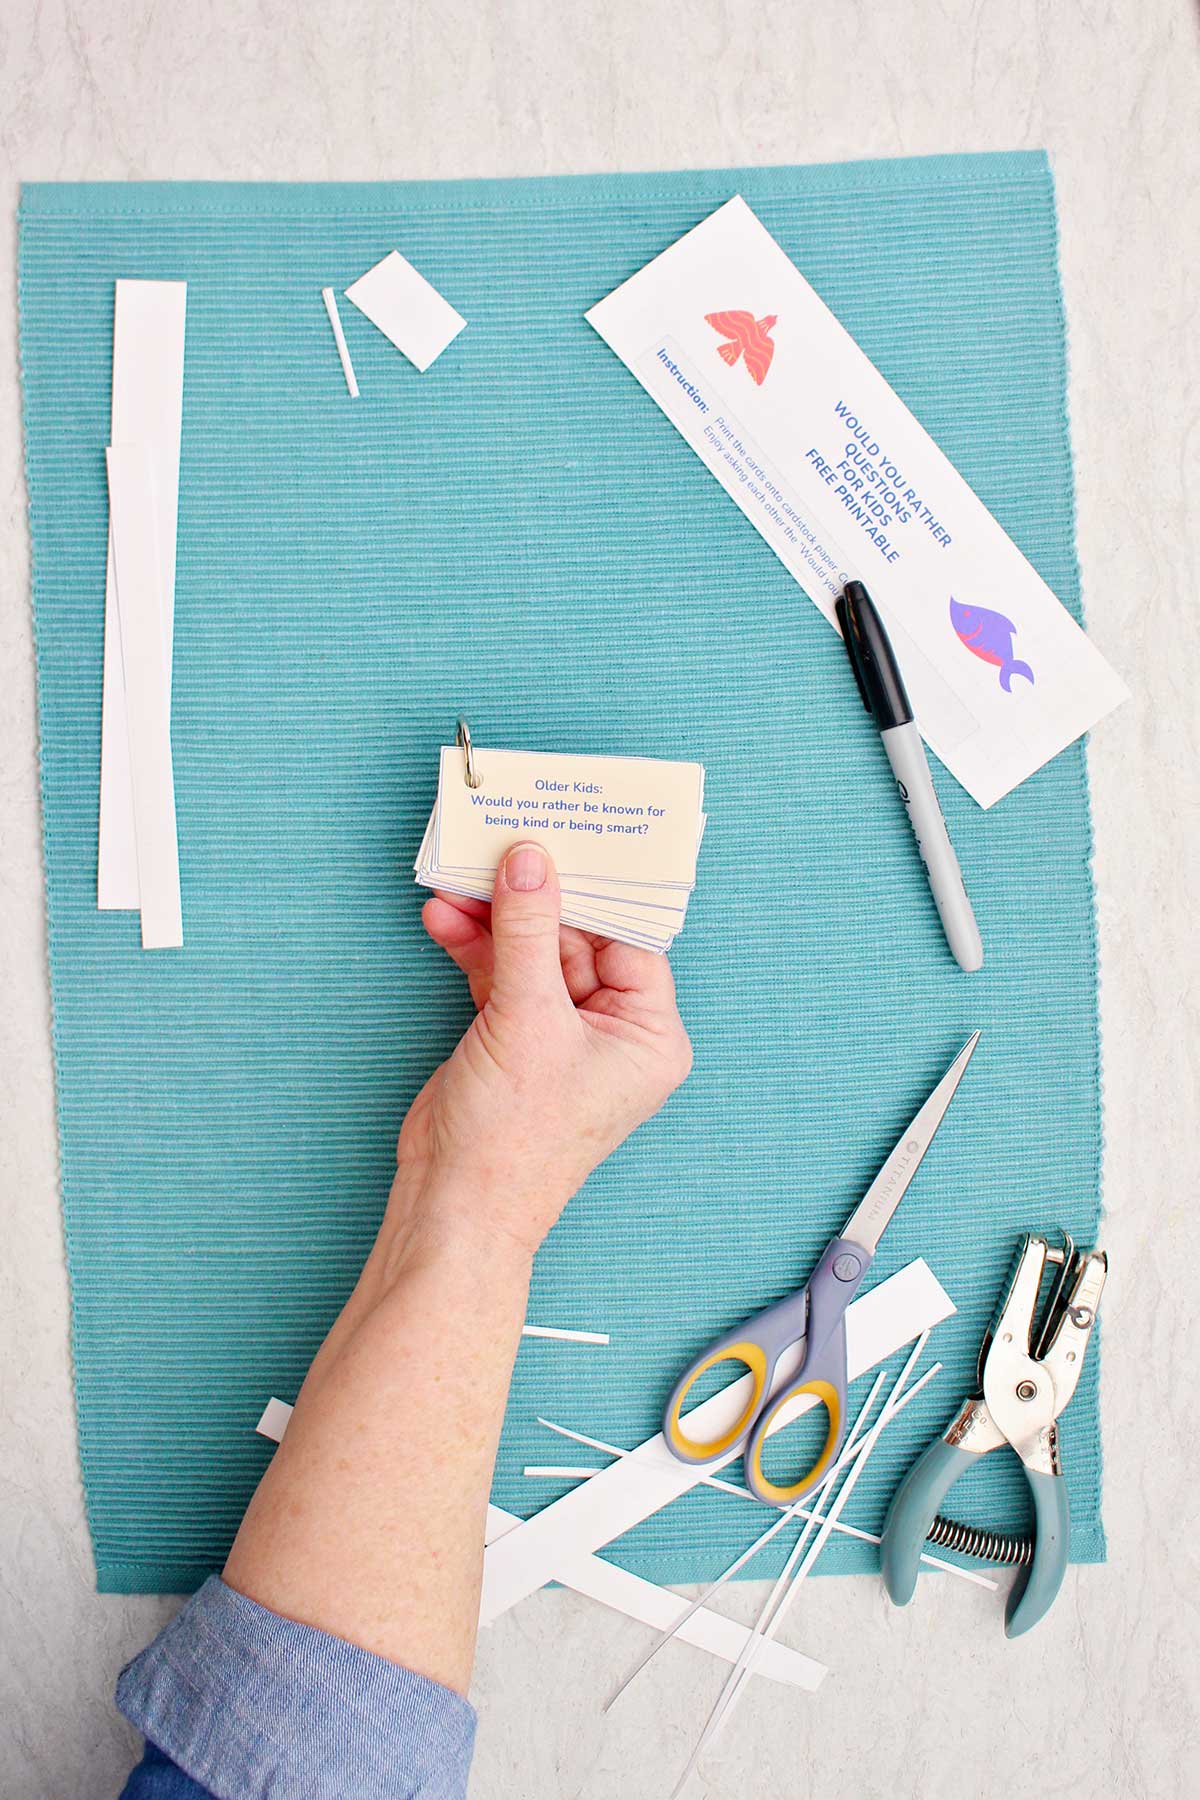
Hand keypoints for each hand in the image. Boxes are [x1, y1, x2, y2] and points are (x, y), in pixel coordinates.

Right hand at [395, 842, 692, 1257]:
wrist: (455, 1204)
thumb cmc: (515, 1136)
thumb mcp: (527, 1018)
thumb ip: (529, 931)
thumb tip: (531, 860)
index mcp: (648, 1034)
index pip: (628, 938)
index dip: (594, 888)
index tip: (565, 836)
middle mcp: (613, 1031)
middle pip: (576, 938)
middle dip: (531, 897)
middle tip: (499, 844)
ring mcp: (560, 1033)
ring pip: (531, 952)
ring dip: (493, 918)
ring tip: (455, 878)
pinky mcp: (514, 1036)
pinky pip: (500, 975)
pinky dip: (473, 947)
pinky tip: (443, 918)